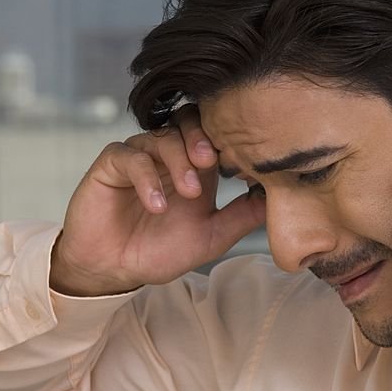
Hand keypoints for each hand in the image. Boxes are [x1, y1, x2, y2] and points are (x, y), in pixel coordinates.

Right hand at [51, 105, 265, 295]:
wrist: (115, 270)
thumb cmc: (160, 250)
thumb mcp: (212, 236)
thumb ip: (243, 216)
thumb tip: (280, 199)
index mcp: (196, 166)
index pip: (215, 133)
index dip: (229, 142)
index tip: (244, 165)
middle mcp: (168, 154)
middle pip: (188, 120)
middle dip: (203, 138)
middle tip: (211, 163)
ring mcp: (139, 156)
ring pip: (162, 136)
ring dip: (179, 160)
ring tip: (190, 192)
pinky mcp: (111, 164)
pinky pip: (131, 156)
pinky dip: (147, 177)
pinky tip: (158, 205)